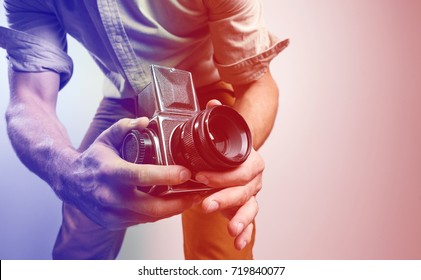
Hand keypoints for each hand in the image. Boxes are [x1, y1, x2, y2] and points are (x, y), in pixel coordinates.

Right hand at [57, 117, 198, 230]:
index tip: (186, 172)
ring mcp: (113, 214)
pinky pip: (144, 220)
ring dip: (174, 208)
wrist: (70, 183)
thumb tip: (145, 120)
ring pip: (151, 216)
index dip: (166, 175)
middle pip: (152, 206)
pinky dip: (160, 212)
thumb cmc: (92, 160)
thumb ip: (124, 126)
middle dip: (180, 201)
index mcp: (110, 173)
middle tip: (199, 191)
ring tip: (192, 197)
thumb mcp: (106, 138)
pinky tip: (173, 203)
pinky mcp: (115, 223)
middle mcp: (111, 197)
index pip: (141, 176)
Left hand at [195, 100, 264, 249]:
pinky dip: (246, 233)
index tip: (202, 177)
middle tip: (206, 204)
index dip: (223, 175)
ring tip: (231, 229)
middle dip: (225, 198)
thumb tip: (213, 103)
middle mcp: (254, 178)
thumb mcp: (223, 135)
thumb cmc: (229, 152)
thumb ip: (218, 119)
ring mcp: (252, 195)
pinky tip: (239, 242)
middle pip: (245, 190)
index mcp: (251, 160)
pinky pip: (250, 222)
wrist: (240, 162)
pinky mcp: (246, 208)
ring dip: (240, 218)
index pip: (241, 169)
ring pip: (250, 207)